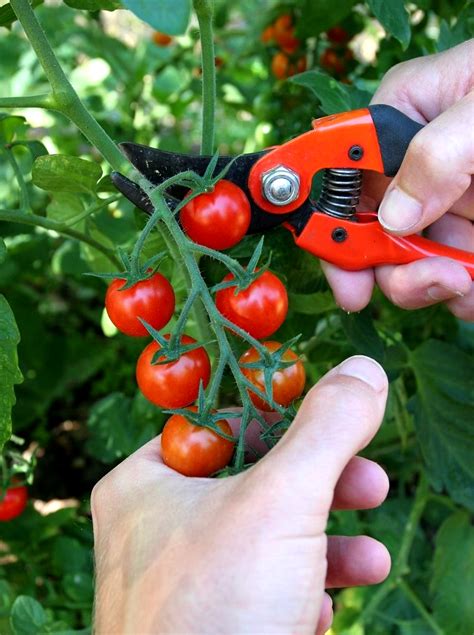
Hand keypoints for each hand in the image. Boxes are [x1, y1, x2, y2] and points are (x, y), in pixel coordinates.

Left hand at [92, 356, 390, 633]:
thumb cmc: (217, 612)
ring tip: (371, 555)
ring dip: (329, 539)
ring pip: (270, 535)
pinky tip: (328, 609)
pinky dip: (306, 589)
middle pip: (257, 477)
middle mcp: (158, 526)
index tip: (336, 414)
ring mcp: (185, 580)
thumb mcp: (280, 502)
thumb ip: (324, 429)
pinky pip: (266, 587)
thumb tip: (362, 370)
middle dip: (325, 482)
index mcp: (146, 482)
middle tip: (372, 480)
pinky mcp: (214, 624)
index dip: (286, 412)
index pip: (224, 421)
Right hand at [322, 41, 473, 320]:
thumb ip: (437, 153)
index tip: (335, 260)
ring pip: (406, 261)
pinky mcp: (471, 237)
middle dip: (385, 264)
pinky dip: (461, 292)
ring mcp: (444, 205)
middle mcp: (415, 166)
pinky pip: (449, 277)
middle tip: (419, 280)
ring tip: (465, 279)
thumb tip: (392, 217)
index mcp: (405, 116)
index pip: (341, 167)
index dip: (327, 215)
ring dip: (427, 283)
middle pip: (367, 228)